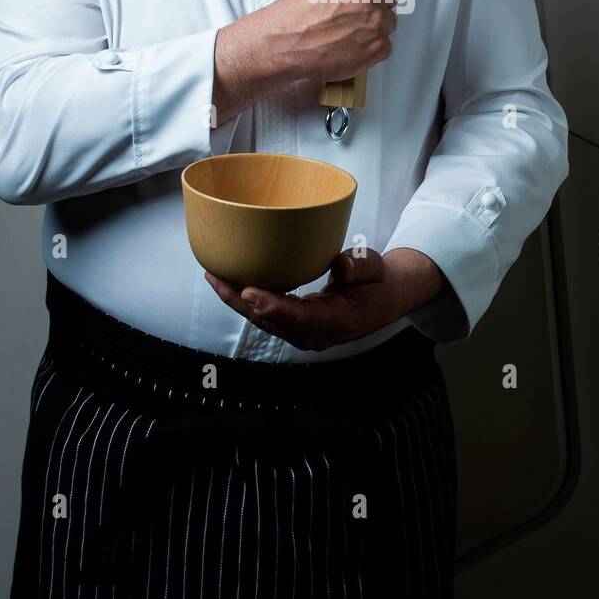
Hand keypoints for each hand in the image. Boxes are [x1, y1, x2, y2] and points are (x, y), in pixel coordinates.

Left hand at [203, 246, 445, 351]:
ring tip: (214, 275)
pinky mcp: (294, 325)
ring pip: (262, 319)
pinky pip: (266, 315)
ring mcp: (302, 332)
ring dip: (236, 300)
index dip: (273, 307)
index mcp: (336, 321)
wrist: (384, 299)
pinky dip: (246, 300)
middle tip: (216, 276)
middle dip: (239, 301)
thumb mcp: (376, 268)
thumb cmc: (378, 282)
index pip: (300, 318)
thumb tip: (337, 266)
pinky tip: (230, 282)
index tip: (249, 293)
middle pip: (270, 321)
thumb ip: (359, 266)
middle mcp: (314, 333)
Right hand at [258, 0, 404, 84]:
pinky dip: (370, 44)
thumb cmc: (295, 10)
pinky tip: (349, 42)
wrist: (285, 44)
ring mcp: (378, 20)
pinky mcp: (379, 45)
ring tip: (346, 27)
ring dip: (373, 23)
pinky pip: (385, 42)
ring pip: (388, 18)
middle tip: (350, 7)